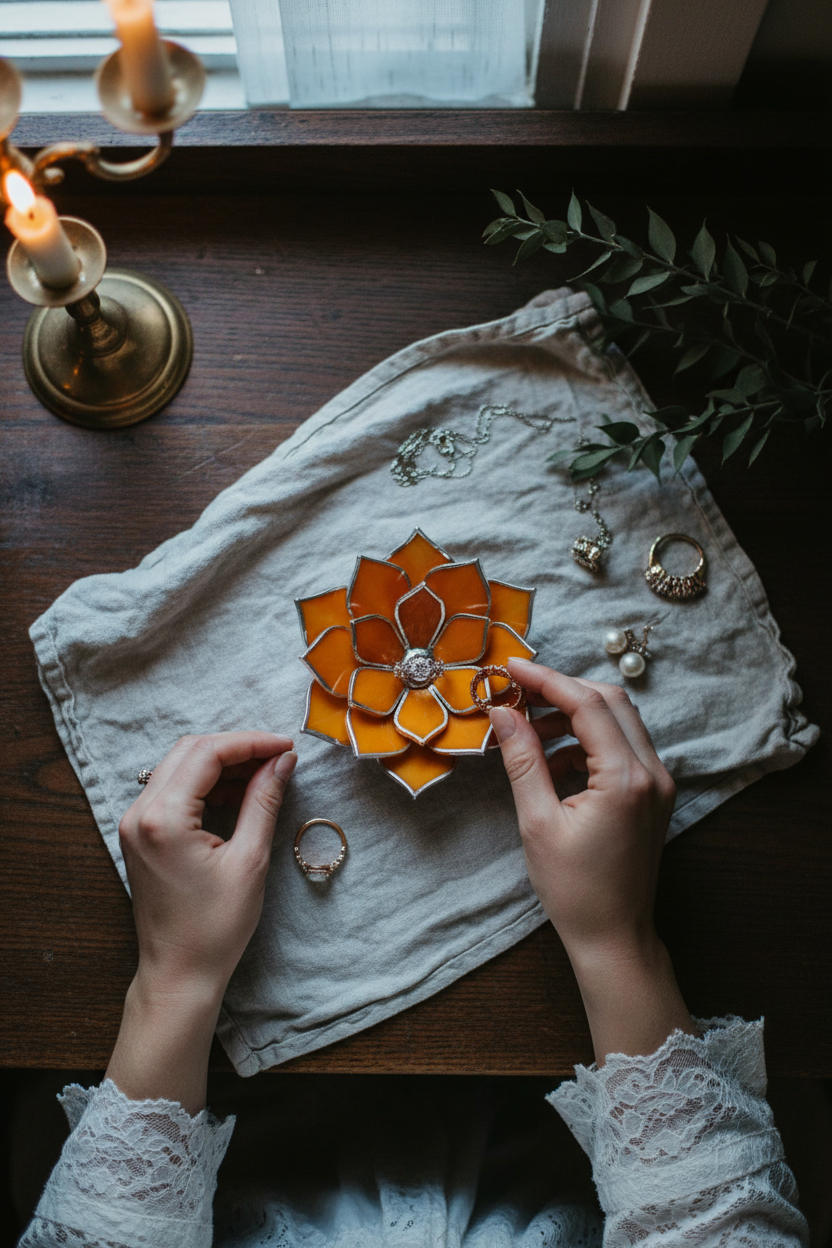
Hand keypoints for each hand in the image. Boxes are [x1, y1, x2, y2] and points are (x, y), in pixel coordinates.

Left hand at [108, 731, 295, 1113]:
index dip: (251, 743)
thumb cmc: (215, 927)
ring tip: (264, 774)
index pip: (208, 753)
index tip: (287, 747)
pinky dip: (205, 783)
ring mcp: (134, 823)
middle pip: (190, 751)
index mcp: (163, 817)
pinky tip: (237, 793)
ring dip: (221, 763)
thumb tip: (282, 761)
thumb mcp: (250, 860)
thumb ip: (264, 800)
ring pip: (179, 766)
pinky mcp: (140, 834)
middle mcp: (140, 812)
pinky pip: (172, 789)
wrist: (179, 973)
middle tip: (278, 756)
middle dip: (237, 747)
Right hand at [491, 660, 695, 1062]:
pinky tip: (552, 760)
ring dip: (574, 714)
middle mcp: (653, 773)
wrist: (614, 937)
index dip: (546, 679)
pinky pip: (622, 747)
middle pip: (610, 701)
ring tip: (528, 728)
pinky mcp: (653, 794)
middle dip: (562, 690)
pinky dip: (587, 741)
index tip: (509, 668)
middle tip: (516, 692)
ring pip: (619, 721)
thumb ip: (523, 760)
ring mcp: (658, 783)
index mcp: (626, 778)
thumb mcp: (538, 822)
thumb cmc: (574, 890)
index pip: (588, 704)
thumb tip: (502, 712)